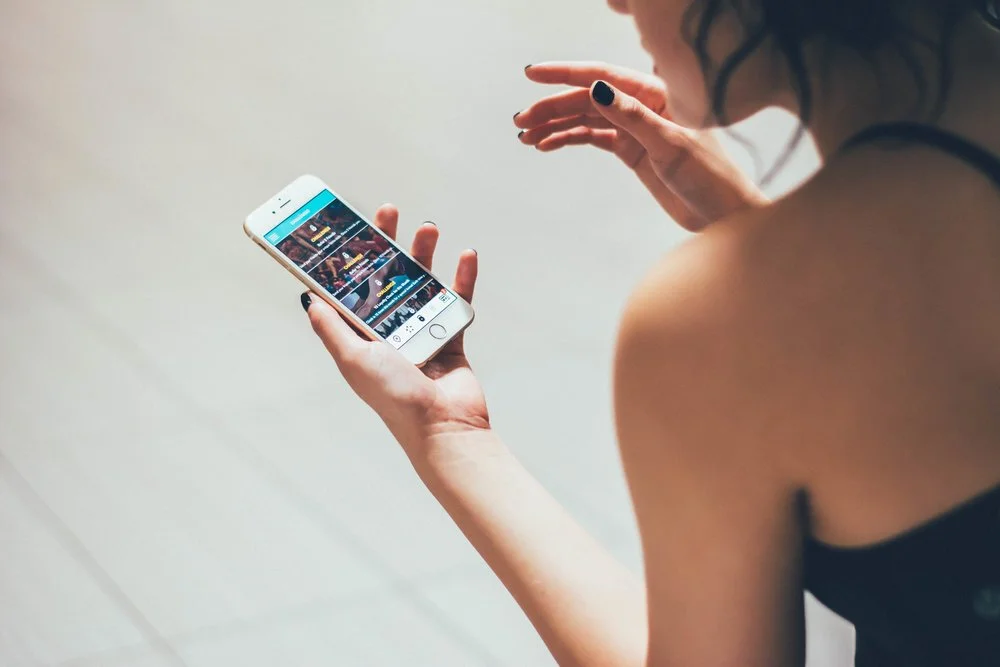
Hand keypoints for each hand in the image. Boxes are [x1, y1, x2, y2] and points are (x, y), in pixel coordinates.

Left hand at [303, 205, 488, 453]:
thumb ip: (331, 327)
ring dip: (424, 253)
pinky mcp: (451, 336)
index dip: (345, 258)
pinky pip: (457, 299)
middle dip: (386, 243)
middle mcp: (389, 330)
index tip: (342, 227)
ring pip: (422, 281)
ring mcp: (421, 331)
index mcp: (361, 334)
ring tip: (429, 228)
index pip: (349, 287)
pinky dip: (463, 277)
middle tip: (387, 212)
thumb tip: (307, 297)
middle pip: (386, 276)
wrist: (443, 427)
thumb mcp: (354, 358)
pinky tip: (466, 255)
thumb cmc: (394, 397)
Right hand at [515, 61, 766, 230]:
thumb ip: (633, 117)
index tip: (533, 74)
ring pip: (586, 118)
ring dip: (555, 125)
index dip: (566, 73)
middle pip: (587, 98)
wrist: (723, 215)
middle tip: (521, 120)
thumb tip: (597, 89)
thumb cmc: (710, 178)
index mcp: (658, 94)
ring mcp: (636, 128)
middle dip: (552, 107)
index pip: (603, 76)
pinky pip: (593, 137)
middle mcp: (644, 105)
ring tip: (526, 136)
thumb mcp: (670, 145)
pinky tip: (548, 145)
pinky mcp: (632, 150)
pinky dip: (569, 139)